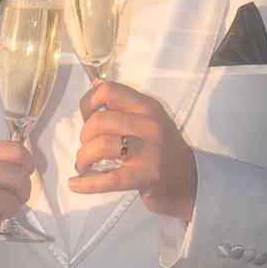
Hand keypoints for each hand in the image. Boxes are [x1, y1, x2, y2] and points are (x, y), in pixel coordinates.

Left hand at [69, 80, 196, 220]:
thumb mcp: (149, 118)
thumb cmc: (163, 150)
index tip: (87, 118)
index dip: (88, 103)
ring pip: (102, 145)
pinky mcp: (147, 176)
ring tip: (83, 165)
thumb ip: (122, 104)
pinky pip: (111, 178)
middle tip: (87, 146)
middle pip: (100, 120)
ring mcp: (149, 150)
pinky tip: (76, 184)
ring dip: (84, 157)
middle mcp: (149, 124)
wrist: (190, 182)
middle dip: (84, 136)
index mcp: (147, 106)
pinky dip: (88, 183)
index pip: (108, 91)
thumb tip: (93, 84)